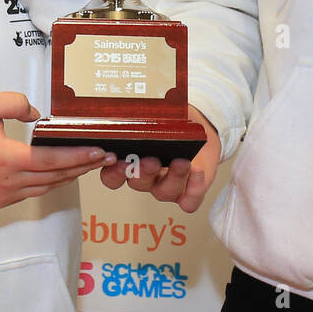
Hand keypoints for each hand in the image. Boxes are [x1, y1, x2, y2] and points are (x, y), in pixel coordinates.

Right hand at [0, 92, 114, 209]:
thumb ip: (16, 104)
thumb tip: (38, 116)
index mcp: (6, 159)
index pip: (52, 160)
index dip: (79, 156)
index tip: (100, 151)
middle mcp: (8, 182)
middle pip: (55, 176)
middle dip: (83, 166)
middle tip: (105, 157)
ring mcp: (3, 196)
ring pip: (45, 187)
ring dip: (67, 175)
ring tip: (87, 163)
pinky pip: (31, 193)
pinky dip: (48, 182)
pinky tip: (59, 172)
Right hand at [96, 109, 220, 214]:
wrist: (201, 129)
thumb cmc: (173, 122)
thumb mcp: (156, 116)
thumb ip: (144, 117)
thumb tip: (137, 109)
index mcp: (131, 160)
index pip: (112, 175)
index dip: (112, 172)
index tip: (116, 158)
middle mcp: (146, 177)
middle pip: (137, 183)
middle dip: (143, 173)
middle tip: (150, 160)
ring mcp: (166, 186)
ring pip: (164, 193)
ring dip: (173, 178)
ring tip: (182, 162)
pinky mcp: (188, 193)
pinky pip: (189, 201)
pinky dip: (194, 189)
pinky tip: (198, 172)